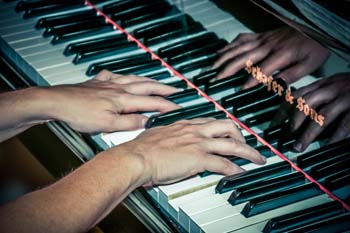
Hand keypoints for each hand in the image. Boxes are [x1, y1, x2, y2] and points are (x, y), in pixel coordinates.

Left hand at [44, 70, 179, 132]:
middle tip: (176, 90)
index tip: (178, 107)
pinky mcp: (98, 82)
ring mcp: (108, 83)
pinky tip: (122, 76)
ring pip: (134, 79)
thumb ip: (128, 123)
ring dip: (148, 80)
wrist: (57, 102)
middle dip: (163, 88)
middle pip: (146, 86)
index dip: (167, 105)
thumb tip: (145, 121)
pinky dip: (123, 75)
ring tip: (157, 81)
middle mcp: (118, 88)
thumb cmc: (79, 114)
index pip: (151, 102)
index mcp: (123, 100)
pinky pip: (115, 75)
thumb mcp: (106, 125)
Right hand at [113, 118, 265, 185]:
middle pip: (227, 126)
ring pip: (232, 144)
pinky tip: (241, 173)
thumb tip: (169, 140)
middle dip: (241, 134)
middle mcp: (195, 130)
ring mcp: (198, 143)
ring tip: (257, 159)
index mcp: (185, 124)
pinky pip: (224, 164)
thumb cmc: (141, 148)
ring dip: (248, 152)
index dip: (222, 127)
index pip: (210, 122)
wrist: (136, 156)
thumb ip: (168, 135)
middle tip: (246, 143)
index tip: (228, 132)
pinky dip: (235, 169)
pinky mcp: (199, 158)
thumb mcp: (157, 135)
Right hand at [212, 27, 329, 87]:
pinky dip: (230, 45)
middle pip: (244, 57)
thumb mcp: (310, 64)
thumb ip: (292, 74)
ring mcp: (263, 39)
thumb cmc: (314, 48)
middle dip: (228, 68)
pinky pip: (242, 38)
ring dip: (224, 57)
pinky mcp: (261, 35)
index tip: (240, 89)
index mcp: (281, 55)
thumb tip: (276, 84)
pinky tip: (221, 51)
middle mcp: (268, 45)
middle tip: (215, 78)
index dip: (251, 79)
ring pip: (239, 47)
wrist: (315, 28)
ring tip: (212, 66)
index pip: (263, 69)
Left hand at [272, 73, 349, 151]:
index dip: (282, 110)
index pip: (297, 95)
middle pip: (305, 104)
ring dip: (308, 134)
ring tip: (299, 147)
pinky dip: (335, 135)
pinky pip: (345, 123)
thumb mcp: (335, 86)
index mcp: (324, 83)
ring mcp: (346, 97)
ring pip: (322, 116)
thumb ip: (318, 95)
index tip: (273, 124)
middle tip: (286, 137)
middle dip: (293, 122)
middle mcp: (332, 88)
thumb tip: (296, 110)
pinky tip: (328, 145)